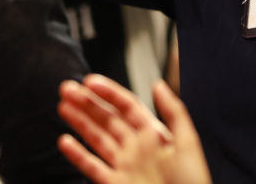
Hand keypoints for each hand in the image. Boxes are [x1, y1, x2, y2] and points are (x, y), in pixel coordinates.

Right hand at [58, 77, 211, 183]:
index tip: (90, 82)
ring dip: (80, 122)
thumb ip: (174, 113)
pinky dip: (77, 155)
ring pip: (97, 139)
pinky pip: (93, 167)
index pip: (127, 107)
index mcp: (154, 135)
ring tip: (63, 106)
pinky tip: (65, 142)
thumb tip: (158, 85)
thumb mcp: (187, 144)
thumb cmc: (192, 183)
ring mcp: (124, 167)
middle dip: (88, 103)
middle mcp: (136, 148)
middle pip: (108, 120)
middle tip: (67, 88)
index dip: (109, 93)